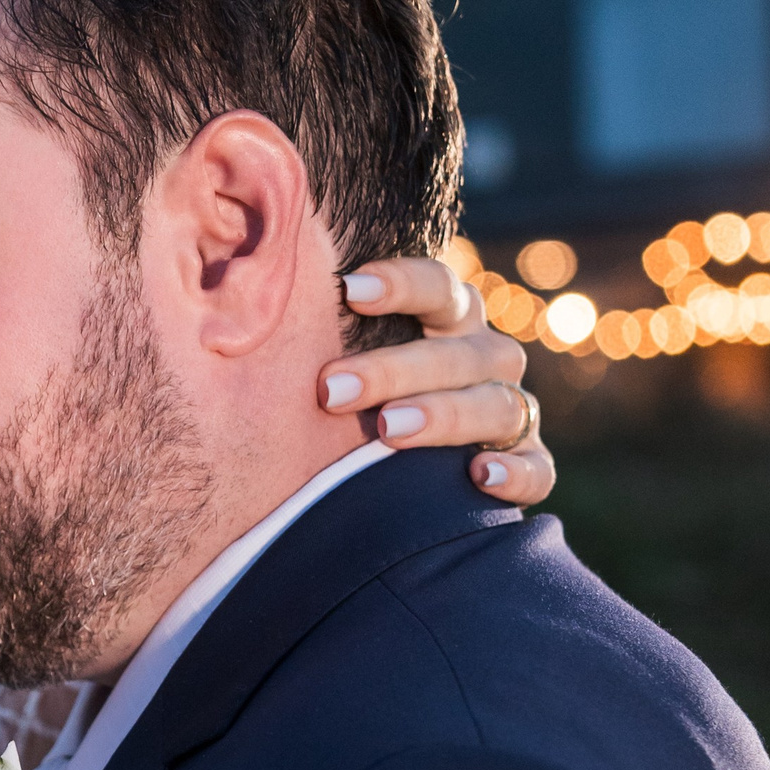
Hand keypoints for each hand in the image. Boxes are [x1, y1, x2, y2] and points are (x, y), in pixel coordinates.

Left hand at [321, 257, 552, 507]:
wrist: (391, 486)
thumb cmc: (347, 413)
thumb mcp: (335, 371)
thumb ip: (311, 341)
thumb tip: (231, 311)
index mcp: (446, 323)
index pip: (439, 289)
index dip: (402, 283)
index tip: (350, 289)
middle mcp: (484, 360)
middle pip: (461, 351)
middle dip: (395, 367)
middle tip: (331, 390)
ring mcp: (508, 413)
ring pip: (498, 404)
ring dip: (444, 415)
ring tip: (388, 430)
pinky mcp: (523, 465)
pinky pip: (537, 468)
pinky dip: (516, 472)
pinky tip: (478, 477)